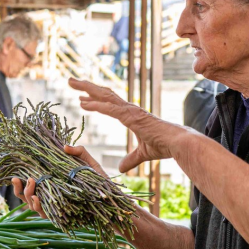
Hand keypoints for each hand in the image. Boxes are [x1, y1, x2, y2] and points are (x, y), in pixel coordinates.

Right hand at [11, 145, 105, 218]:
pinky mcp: (62, 217)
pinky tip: (37, 199)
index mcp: (52, 184)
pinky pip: (46, 215)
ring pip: (33, 205)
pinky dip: (39, 207)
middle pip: (26, 196)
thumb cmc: (100, 181)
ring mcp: (55, 208)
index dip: (19, 181)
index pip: (30, 183)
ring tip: (31, 184)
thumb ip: (78, 152)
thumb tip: (64, 146)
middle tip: (19, 179)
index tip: (14, 173)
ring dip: (28, 195)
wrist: (113, 200)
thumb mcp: (89, 163)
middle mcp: (51, 197)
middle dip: (19, 189)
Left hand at [69, 77, 191, 172]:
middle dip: (86, 87)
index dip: (95, 99)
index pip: (109, 103)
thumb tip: (120, 167)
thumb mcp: (142, 154)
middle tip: (71, 81)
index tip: (81, 98)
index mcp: (131, 115)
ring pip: (104, 96)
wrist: (177, 143)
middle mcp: (129, 109)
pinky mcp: (131, 117)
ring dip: (86, 89)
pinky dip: (96, 105)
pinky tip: (83, 103)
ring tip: (72, 83)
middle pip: (104, 94)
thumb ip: (131, 159)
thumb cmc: (164, 146)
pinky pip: (110, 109)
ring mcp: (130, 111)